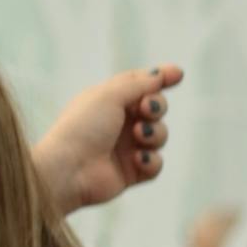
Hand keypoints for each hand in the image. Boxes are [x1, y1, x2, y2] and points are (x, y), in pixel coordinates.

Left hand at [33, 65, 182, 213]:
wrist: (69, 169)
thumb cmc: (83, 127)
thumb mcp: (110, 95)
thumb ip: (139, 83)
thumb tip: (160, 74)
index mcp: (109, 100)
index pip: (139, 84)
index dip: (159, 78)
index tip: (178, 74)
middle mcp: (119, 122)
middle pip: (155, 108)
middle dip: (157, 106)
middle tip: (146, 109)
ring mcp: (126, 147)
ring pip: (160, 135)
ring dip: (154, 133)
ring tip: (138, 136)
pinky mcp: (132, 172)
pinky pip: (156, 164)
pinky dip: (151, 161)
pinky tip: (138, 160)